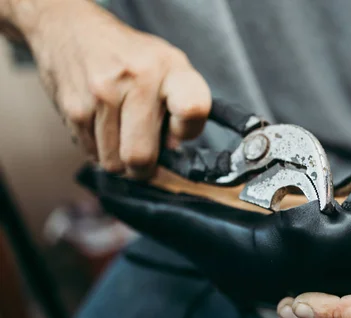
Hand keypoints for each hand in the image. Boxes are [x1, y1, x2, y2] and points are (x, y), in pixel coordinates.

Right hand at [26, 0, 210, 177]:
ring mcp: (101, 94)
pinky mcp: (74, 107)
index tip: (178, 133)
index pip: (192, 109)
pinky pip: (91, 153)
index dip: (188, 132)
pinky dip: (100, 150)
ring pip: (114, 163)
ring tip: (122, 134)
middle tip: (146, 158)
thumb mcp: (169, 68)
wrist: (72, 29)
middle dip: (145, 168)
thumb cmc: (132, 57)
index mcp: (170, 68)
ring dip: (120, 161)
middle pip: (141, 156)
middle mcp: (137, 78)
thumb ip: (181, 109)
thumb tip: (171, 150)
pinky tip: (103, 127)